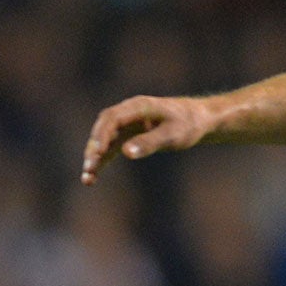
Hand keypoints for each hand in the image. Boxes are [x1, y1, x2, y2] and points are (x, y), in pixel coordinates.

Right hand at [81, 95, 214, 183]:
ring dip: (95, 158)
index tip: (97, 152)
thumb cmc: (188, 124)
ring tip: (87, 179)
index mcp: (138, 106)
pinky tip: (93, 177)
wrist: (199, 119)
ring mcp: (127, 124)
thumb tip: (126, 152)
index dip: (102, 135)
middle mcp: (128, 113)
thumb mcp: (173, 135)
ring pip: (105, 140)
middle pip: (103, 129)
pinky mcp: (129, 135)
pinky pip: (111, 148)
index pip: (112, 118)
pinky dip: (103, 160)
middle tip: (89, 168)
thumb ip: (150, 142)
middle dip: (94, 149)